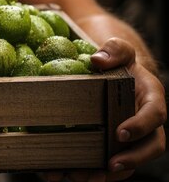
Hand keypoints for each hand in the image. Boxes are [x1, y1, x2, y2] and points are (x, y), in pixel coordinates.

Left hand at [42, 37, 166, 181]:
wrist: (112, 74)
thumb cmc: (117, 62)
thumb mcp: (117, 51)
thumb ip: (113, 50)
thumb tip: (97, 60)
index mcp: (150, 99)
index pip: (155, 115)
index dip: (141, 126)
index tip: (120, 132)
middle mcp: (146, 123)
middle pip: (150, 147)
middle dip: (132, 159)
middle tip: (110, 165)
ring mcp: (131, 138)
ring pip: (127, 162)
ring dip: (105, 174)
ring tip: (80, 176)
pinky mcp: (114, 146)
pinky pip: (106, 165)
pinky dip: (88, 172)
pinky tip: (64, 174)